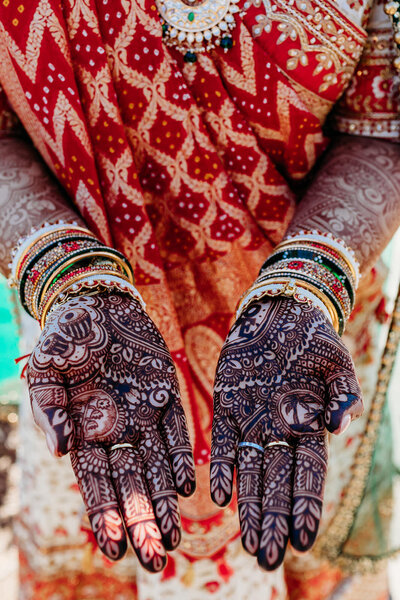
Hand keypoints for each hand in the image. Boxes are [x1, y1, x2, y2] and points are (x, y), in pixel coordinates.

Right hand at [27, 292, 194, 571]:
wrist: (98, 303)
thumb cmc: (66, 338)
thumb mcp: (45, 371)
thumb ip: (48, 410)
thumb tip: (60, 450)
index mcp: (84, 432)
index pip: (96, 483)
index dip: (104, 514)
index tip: (114, 546)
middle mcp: (116, 432)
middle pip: (130, 484)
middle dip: (141, 520)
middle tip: (155, 557)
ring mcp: (143, 416)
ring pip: (156, 466)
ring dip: (164, 500)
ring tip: (176, 535)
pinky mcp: (165, 395)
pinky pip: (176, 431)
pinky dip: (179, 457)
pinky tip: (185, 484)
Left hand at [211, 298, 362, 569]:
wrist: (280, 311)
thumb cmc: (313, 336)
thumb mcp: (336, 361)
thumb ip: (342, 393)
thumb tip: (340, 425)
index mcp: (309, 423)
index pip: (308, 474)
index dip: (306, 506)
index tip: (304, 539)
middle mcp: (280, 429)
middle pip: (277, 483)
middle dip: (273, 520)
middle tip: (267, 557)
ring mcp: (253, 420)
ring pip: (250, 472)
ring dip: (249, 506)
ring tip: (248, 543)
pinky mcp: (228, 406)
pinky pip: (225, 443)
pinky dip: (223, 469)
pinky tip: (219, 498)